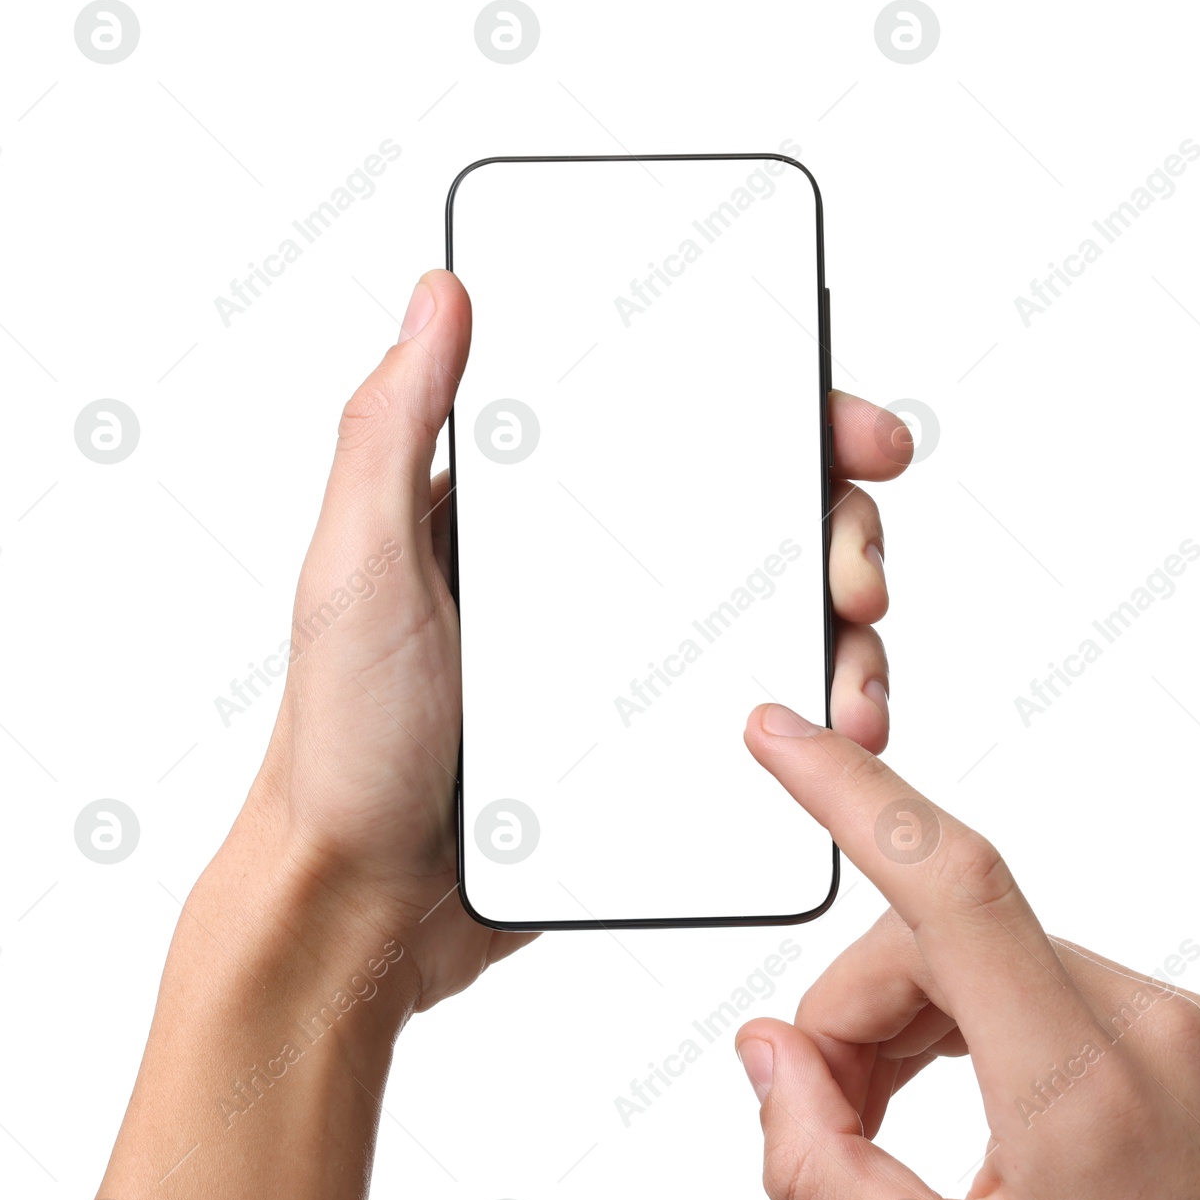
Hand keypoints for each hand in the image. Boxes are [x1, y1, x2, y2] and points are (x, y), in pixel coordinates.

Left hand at [245, 270, 913, 1007]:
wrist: (363, 906)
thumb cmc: (343, 740)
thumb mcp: (356, 568)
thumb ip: (389, 429)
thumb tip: (440, 293)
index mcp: (531, 513)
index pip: (674, 426)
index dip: (779, 413)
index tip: (849, 429)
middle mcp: (593, 573)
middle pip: (754, 516)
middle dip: (837, 529)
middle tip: (856, 575)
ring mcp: (629, 660)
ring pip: (773, 614)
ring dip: (843, 631)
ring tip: (857, 681)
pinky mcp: (649, 740)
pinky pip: (756, 706)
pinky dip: (811, 710)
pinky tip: (834, 731)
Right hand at [734, 708, 1199, 1199]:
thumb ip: (826, 1172)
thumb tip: (773, 1060)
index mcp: (1087, 1092)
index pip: (953, 882)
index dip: (850, 792)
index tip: (781, 737)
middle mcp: (1147, 1029)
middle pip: (942, 935)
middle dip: (854, 1010)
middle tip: (824, 1116)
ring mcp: (1180, 1027)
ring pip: (989, 954)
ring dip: (911, 1020)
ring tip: (886, 1129)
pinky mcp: (1190, 1037)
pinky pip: (1045, 985)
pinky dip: (976, 1027)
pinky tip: (964, 1118)